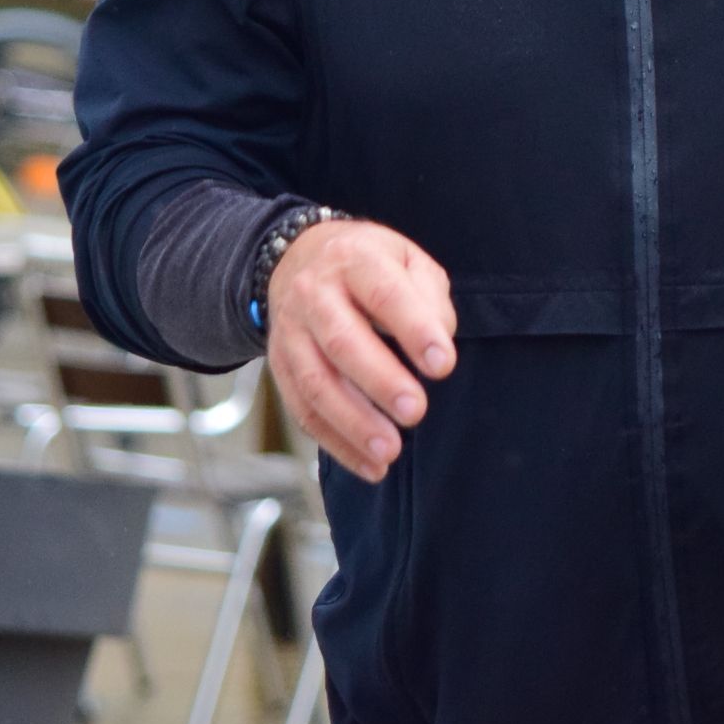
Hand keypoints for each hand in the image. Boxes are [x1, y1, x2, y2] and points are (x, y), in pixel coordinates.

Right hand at [262, 219, 456, 482]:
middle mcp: (314, 293)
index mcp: (355, 259)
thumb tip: (438, 342)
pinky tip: (369, 465)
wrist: (300, 258)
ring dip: (353, 423)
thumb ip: (429, 296)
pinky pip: (303, 410)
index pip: (385, 294)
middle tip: (416, 411)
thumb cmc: (371, 266)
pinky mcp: (280, 365)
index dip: (414, 330)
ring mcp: (291, 331)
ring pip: (315, 382)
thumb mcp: (408, 259)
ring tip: (390, 452)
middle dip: (380, 381)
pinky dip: (335, 442)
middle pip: (342, 341)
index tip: (443, 364)